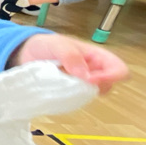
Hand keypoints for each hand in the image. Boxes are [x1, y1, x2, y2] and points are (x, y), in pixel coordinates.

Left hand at [10, 34, 128, 93]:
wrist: (27, 52)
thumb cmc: (46, 44)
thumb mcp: (57, 45)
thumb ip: (70, 56)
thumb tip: (85, 75)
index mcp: (98, 57)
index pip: (119, 69)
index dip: (111, 77)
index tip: (90, 80)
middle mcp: (95, 71)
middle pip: (108, 86)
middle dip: (93, 88)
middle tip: (71, 84)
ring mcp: (83, 83)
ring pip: (91, 95)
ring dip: (79, 94)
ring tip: (60, 84)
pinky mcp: (71, 91)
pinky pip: (76, 100)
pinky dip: (69, 98)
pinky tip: (56, 91)